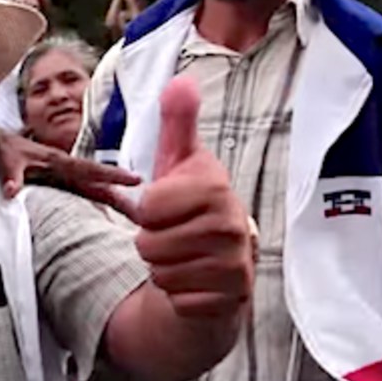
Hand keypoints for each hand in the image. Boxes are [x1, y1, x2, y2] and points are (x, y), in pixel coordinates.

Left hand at [0, 133, 141, 217]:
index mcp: (57, 160)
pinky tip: (108, 220)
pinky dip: (95, 205)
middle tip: (144, 215)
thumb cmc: (0, 148)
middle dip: (121, 198)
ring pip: (92, 191)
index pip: (88, 169)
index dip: (111, 175)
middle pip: (97, 185)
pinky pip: (81, 196)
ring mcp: (62, 178)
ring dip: (112, 204)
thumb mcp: (4, 159)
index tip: (136, 180)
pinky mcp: (56, 186)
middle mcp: (64, 169)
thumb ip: (11, 175)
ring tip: (136, 220)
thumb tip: (12, 192)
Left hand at [135, 76, 252, 318]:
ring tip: (183, 255)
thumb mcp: (178, 163)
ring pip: (160, 273)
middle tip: (173, 234)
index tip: (164, 206)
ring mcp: (236, 263)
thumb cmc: (189, 208)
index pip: (149, 206)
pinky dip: (177, 294)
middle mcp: (233, 224)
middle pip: (149, 244)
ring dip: (162, 268)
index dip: (145, 210)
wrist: (217, 263)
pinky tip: (194, 280)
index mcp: (215, 187)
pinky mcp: (231, 297)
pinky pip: (177, 299)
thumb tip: (180, 81)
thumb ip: (177, 123)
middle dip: (150, 243)